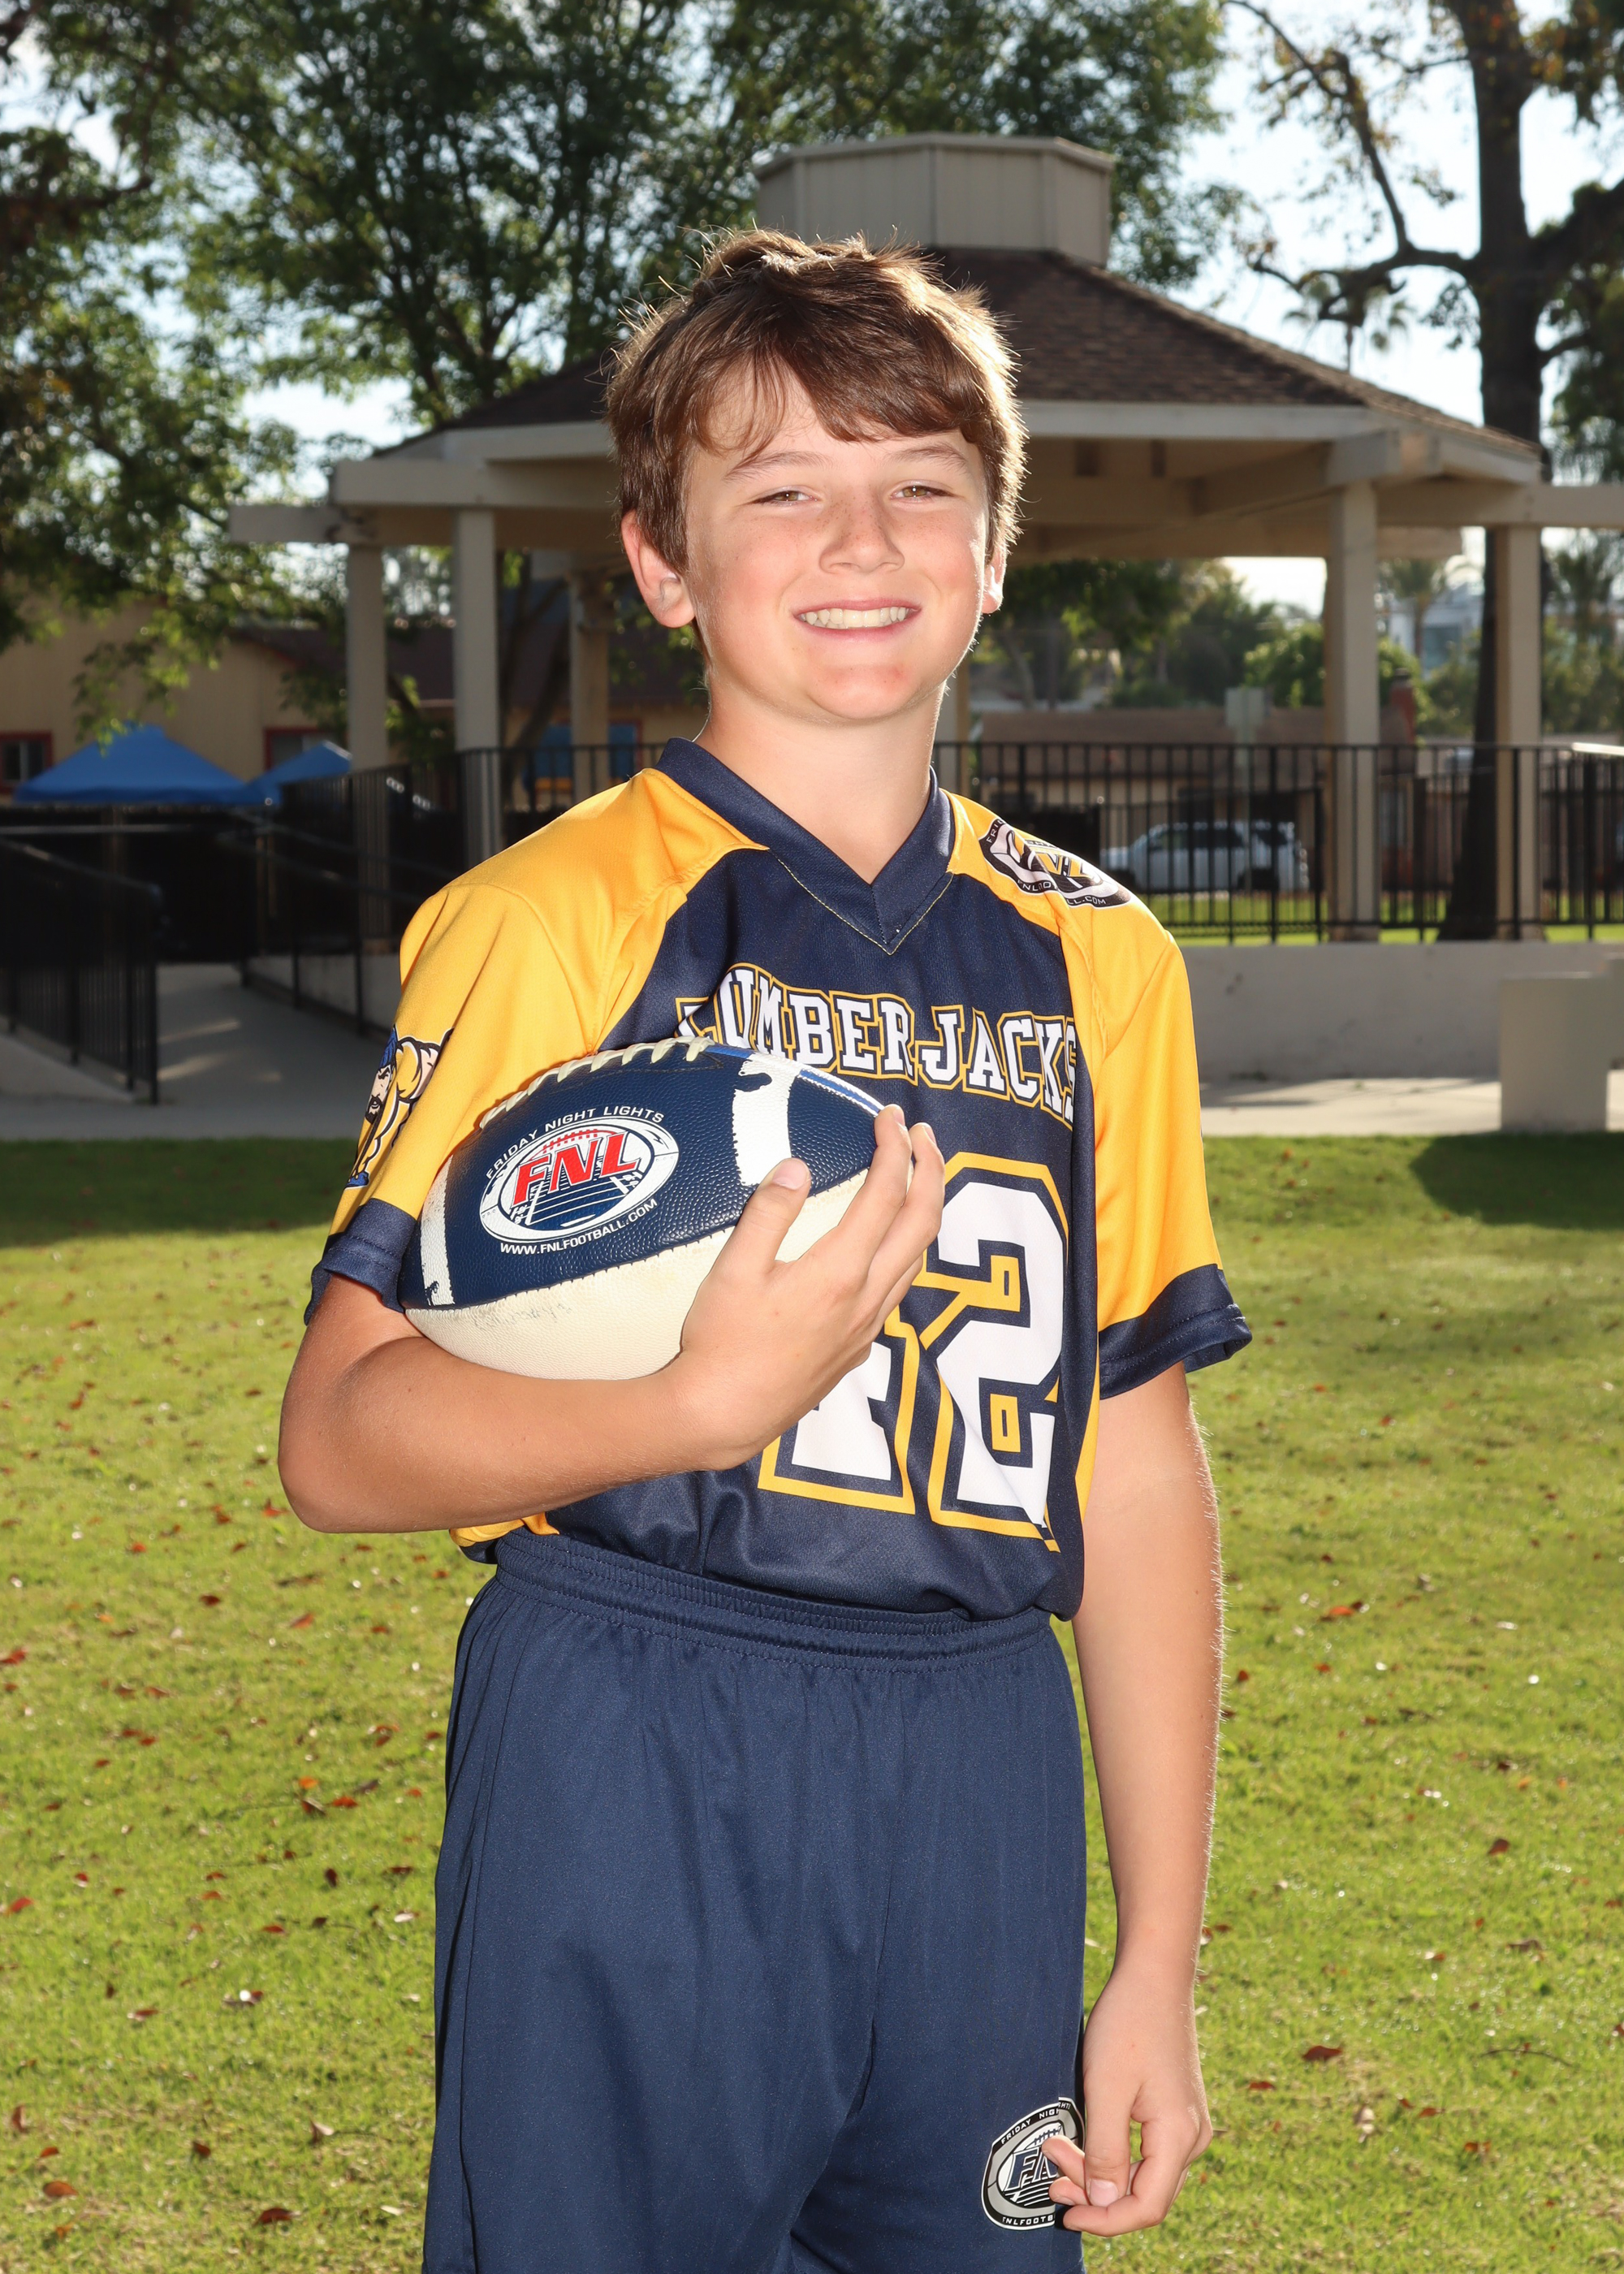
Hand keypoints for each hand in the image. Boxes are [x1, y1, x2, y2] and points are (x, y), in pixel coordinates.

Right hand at [667, 1105, 943, 1470]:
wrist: (722, 1417)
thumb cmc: (719, 1343)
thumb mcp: (732, 1271)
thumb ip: (768, 1213)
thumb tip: (797, 1165)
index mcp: (839, 1273)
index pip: (886, 1195)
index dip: (895, 1149)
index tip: (889, 1118)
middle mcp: (865, 1299)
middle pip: (923, 1224)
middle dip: (930, 1171)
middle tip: (920, 1134)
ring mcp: (866, 1327)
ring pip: (916, 1259)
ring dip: (923, 1212)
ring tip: (915, 1179)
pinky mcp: (856, 1348)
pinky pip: (898, 1288)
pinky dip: (904, 1250)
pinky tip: (883, 1245)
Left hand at [1043, 1961, 1210, 2235]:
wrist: (1153, 1975)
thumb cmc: (1128, 2023)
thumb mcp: (1106, 2088)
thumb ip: (1106, 2151)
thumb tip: (1105, 2205)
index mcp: (1179, 2136)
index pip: (1146, 2207)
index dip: (1105, 2221)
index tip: (1066, 2213)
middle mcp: (1191, 2138)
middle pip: (1145, 2195)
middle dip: (1096, 2195)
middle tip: (1051, 2170)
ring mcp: (1186, 2125)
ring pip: (1144, 2175)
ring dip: (1101, 2174)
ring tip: (1057, 2152)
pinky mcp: (1175, 2112)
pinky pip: (1146, 2152)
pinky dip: (1113, 2155)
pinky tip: (1084, 2141)